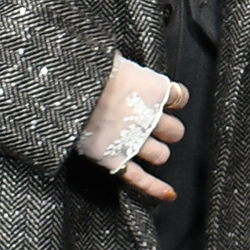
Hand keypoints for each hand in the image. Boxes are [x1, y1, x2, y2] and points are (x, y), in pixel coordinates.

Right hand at [74, 57, 188, 201]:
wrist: (69, 87)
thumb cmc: (87, 66)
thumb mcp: (111, 56)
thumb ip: (121, 63)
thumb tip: (113, 56)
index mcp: (153, 88)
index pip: (180, 97)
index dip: (172, 99)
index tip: (163, 99)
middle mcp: (149, 116)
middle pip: (175, 131)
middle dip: (166, 130)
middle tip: (150, 126)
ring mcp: (133, 141)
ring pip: (161, 155)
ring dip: (156, 153)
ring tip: (142, 147)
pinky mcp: (114, 159)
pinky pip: (140, 178)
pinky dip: (155, 188)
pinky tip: (168, 193)